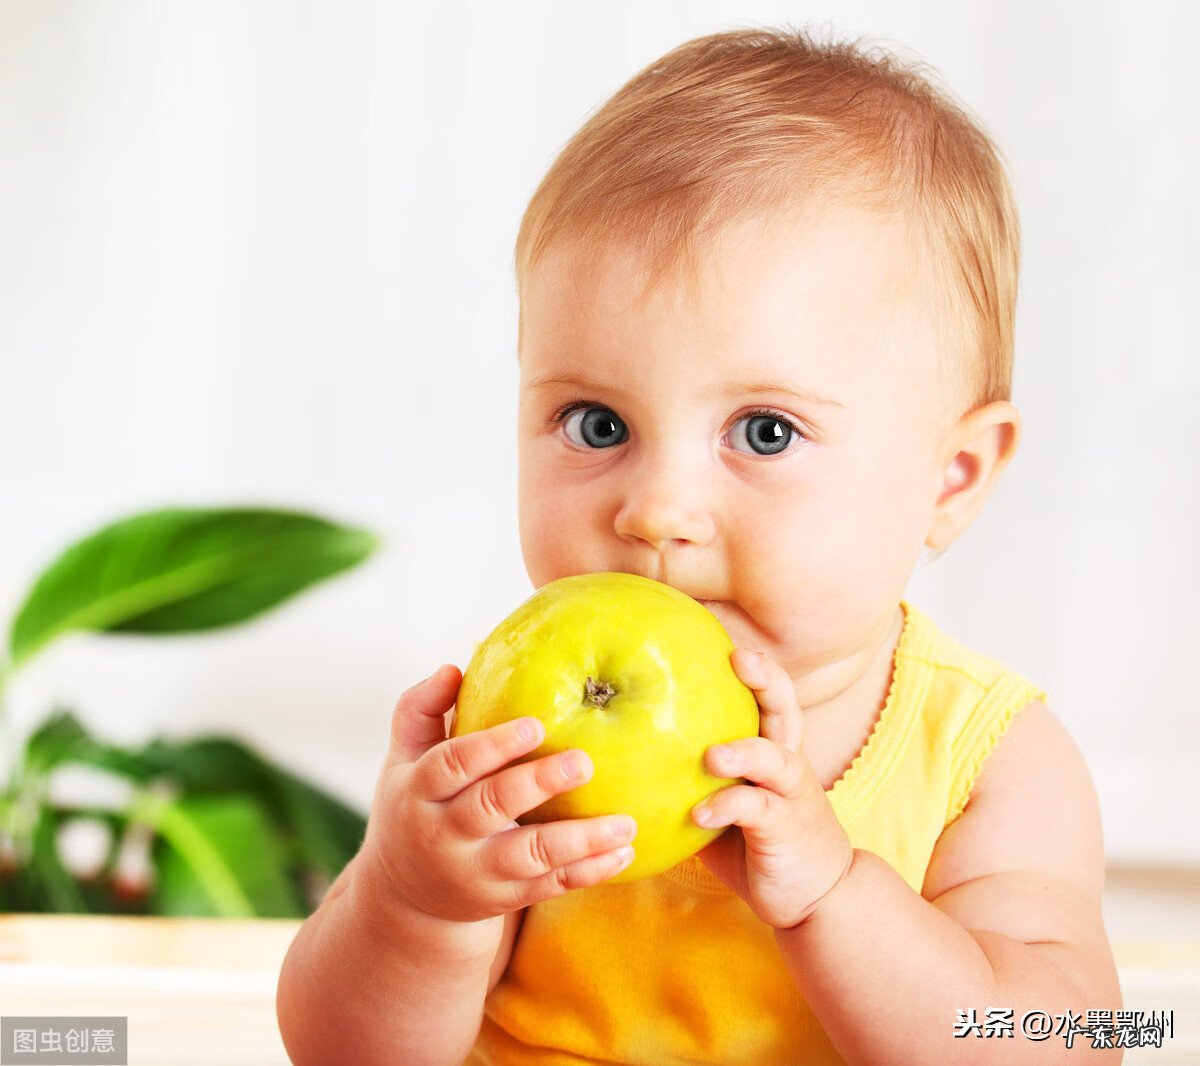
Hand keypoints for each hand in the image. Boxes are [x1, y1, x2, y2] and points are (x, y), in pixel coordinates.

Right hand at [362, 664, 638, 927]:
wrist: (405, 895)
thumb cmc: (413, 804)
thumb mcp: (403, 758)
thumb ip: (421, 709)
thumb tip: (452, 669)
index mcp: (419, 792)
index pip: (452, 765)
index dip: (493, 745)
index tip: (536, 724)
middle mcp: (444, 835)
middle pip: (492, 807)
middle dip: (539, 784)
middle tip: (584, 762)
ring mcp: (475, 872)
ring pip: (530, 855)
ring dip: (580, 840)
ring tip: (625, 822)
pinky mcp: (503, 898)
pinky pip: (550, 885)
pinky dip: (589, 871)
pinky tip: (624, 851)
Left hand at [690, 648, 853, 929]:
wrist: (814, 896)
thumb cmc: (754, 842)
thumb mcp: (721, 799)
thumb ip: (689, 774)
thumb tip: (619, 746)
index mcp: (771, 748)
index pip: (769, 693)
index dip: (752, 662)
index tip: (722, 629)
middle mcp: (786, 763)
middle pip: (786, 708)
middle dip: (766, 679)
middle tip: (739, 658)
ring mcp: (790, 795)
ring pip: (777, 758)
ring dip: (745, 751)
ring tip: (712, 754)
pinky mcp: (785, 829)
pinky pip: (757, 813)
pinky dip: (728, 808)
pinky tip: (701, 813)